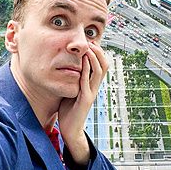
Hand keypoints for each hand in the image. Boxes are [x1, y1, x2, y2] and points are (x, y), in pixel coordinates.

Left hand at [58, 42, 108, 165]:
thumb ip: (72, 78)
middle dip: (99, 51)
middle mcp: (94, 87)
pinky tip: (83, 61)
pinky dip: (86, 70)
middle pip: (104, 65)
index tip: (91, 40)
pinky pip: (87, 81)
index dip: (98, 52)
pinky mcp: (86, 99)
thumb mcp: (71, 90)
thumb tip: (66, 65)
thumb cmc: (69, 109)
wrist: (70, 129)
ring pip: (99, 71)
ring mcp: (91, 93)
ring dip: (94, 57)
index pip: (101, 64)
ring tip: (89, 46)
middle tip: (91, 40)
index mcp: (92, 84)